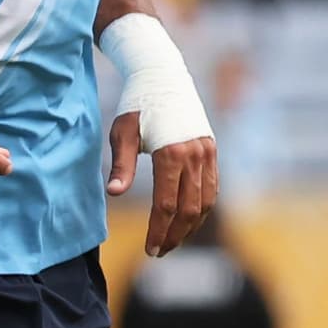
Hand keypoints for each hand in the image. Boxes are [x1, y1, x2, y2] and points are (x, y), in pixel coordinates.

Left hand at [109, 109, 218, 255]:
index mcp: (172, 154)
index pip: (167, 205)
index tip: (149, 249)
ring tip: (173, 240)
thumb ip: (122, 165)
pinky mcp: (212, 151)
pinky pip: (212, 188)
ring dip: (191, 226)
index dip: (158, 230)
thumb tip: (115, 193)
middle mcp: (195, 156)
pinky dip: (203, 208)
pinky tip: (189, 219)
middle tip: (159, 251)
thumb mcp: (123, 132)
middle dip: (175, 234)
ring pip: (206, 202)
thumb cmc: (137, 104)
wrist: (164, 76)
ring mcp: (207, 154)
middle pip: (190, 209)